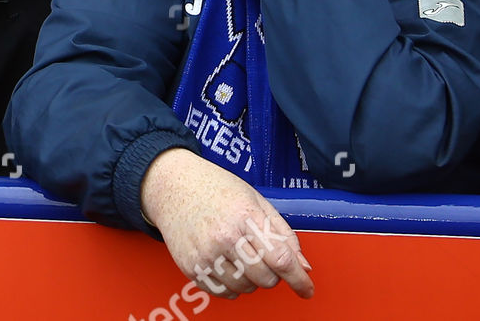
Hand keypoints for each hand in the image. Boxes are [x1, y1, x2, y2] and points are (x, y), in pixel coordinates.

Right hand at [140, 148, 313, 299]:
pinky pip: (224, 293)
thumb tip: (302, 265)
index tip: (306, 289)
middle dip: (271, 272)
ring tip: (239, 254)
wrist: (173, 185)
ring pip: (246, 288)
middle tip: (261, 255)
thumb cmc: (215, 188)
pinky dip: (231, 285)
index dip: (298, 279)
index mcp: (244, 215)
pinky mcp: (192, 268)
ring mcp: (207, 254)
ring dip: (250, 279)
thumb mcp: (254, 198)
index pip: (280, 258)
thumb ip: (281, 231)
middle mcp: (225, 236)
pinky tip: (226, 263)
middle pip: (266, 278)